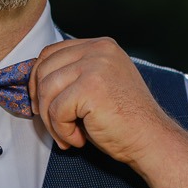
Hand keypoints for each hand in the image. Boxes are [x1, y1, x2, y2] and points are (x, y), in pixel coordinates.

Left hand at [31, 38, 180, 165]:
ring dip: (51, 120)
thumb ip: (75, 74)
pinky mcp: (91, 87)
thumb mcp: (99, 85)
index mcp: (101, 46)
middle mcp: (99, 50)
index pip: (52, 52)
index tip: (40, 103)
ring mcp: (96, 66)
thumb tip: (37, 83)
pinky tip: (78, 139)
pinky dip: (62, 131)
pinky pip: (56, 110)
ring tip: (68, 136)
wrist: (151, 140)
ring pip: (47, 90)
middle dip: (42, 102)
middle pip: (44, 69)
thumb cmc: (125, 121)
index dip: (38, 79)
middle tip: (54, 125)